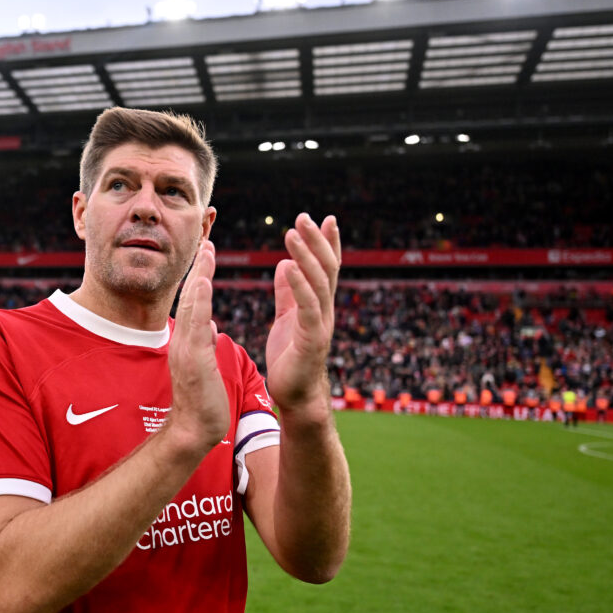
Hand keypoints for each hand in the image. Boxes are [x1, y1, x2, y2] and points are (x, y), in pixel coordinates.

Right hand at [166, 240, 228, 452]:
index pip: (196, 303)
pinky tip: (203, 282)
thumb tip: (210, 325)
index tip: (209, 253)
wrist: (194, 430)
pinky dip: (199, 302)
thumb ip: (204, 343)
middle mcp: (183, 340)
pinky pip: (195, 326)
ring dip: (199, 277)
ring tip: (206, 252)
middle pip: (191, 297)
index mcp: (189, 341)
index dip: (202, 277)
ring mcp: (185, 349)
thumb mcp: (204, 366)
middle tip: (206, 240)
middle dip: (199, 268)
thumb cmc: (201, 402)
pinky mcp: (192, 360)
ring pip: (192, 306)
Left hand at [265, 213, 340, 411]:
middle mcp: (324, 310)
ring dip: (306, 256)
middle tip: (304, 217)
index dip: (326, 243)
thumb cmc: (290, 358)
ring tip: (293, 233)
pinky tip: (290, 266)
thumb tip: (286, 263)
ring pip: (317, 283)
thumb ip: (287, 292)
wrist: (294, 395)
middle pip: (326, 268)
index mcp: (318, 304)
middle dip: (317, 241)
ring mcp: (321, 324)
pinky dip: (299, 285)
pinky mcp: (311, 339)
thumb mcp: (286, 317)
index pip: (326, 268)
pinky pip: (307, 307)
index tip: (324, 218)